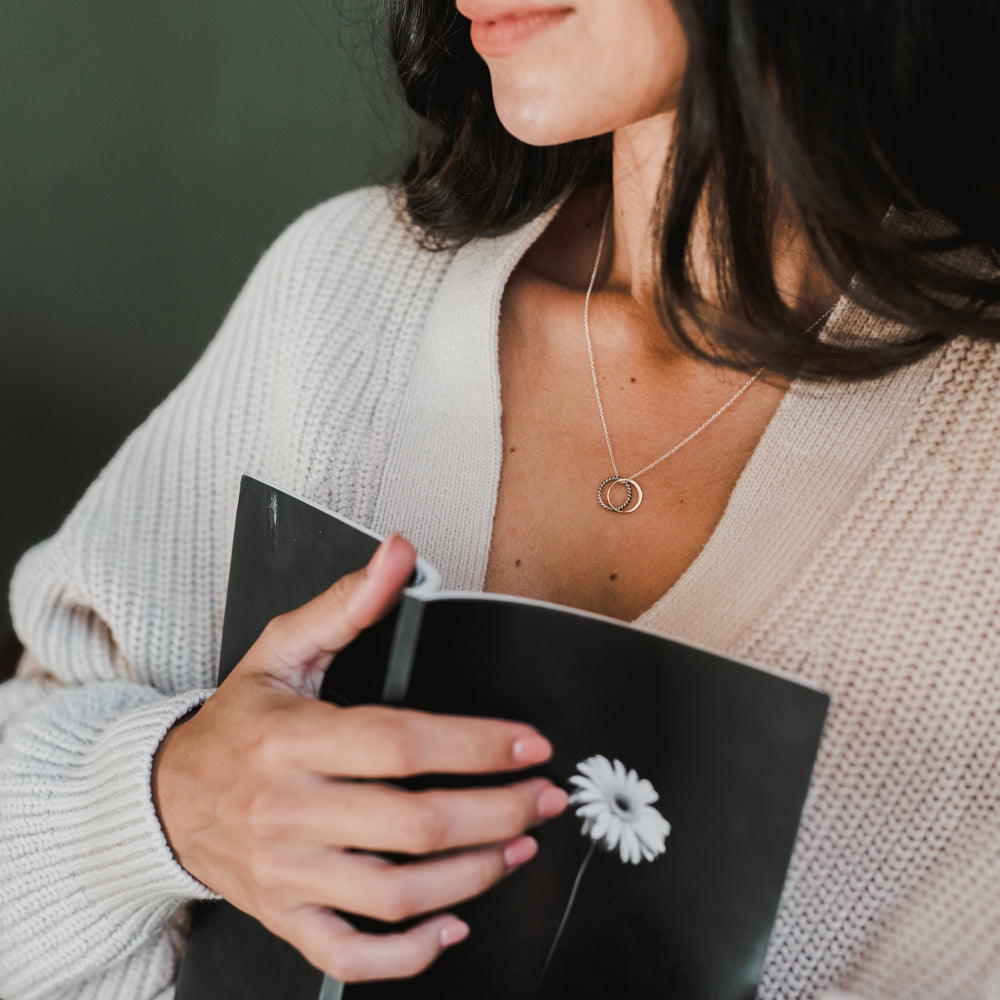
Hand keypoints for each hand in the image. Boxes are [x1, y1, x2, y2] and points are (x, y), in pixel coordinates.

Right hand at [153, 534, 566, 982]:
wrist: (166, 795)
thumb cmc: (237, 721)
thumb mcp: (282, 648)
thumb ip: (346, 603)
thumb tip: (399, 554)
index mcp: (295, 739)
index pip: (402, 744)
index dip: (478, 745)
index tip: (530, 744)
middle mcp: (290, 810)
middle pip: (413, 824)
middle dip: (497, 814)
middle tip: (544, 799)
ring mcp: (286, 872)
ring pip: (394, 893)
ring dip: (472, 877)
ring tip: (520, 849)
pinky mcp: (284, 915)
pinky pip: (348, 955)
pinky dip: (406, 954)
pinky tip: (451, 927)